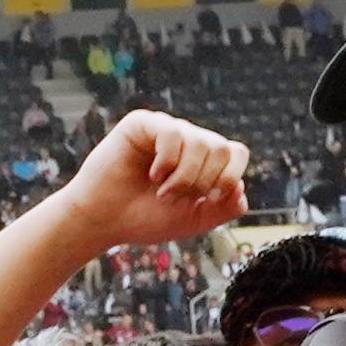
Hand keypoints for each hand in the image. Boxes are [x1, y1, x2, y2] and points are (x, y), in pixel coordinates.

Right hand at [56, 111, 248, 256]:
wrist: (104, 222)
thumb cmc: (144, 219)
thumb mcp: (194, 219)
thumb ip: (225, 208)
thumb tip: (241, 187)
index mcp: (202, 160)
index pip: (236, 153)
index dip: (229, 177)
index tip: (207, 200)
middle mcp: (187, 140)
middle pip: (222, 148)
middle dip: (204, 181)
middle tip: (178, 197)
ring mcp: (165, 130)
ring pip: (201, 142)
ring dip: (184, 176)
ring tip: (163, 191)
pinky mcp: (143, 124)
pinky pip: (173, 133)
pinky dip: (167, 161)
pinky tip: (153, 175)